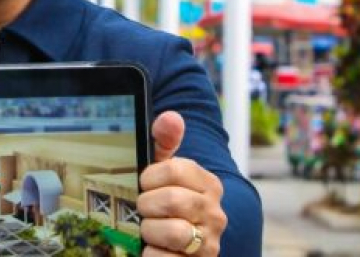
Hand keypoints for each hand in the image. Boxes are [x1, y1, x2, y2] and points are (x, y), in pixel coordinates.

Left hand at [137, 111, 226, 255]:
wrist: (180, 250)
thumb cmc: (166, 206)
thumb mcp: (162, 174)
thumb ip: (164, 143)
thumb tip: (170, 117)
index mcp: (207, 183)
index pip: (173, 168)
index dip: (150, 178)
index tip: (145, 185)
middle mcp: (215, 212)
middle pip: (172, 199)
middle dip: (147, 206)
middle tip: (144, 210)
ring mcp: (210, 241)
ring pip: (172, 231)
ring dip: (150, 232)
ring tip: (150, 231)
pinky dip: (151, 255)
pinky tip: (154, 250)